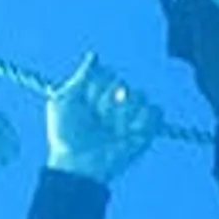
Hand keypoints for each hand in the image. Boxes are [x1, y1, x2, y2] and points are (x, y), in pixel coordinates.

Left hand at [44, 53, 164, 182]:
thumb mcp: (62, 101)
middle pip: (122, 83)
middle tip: (96, 118)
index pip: (107, 72)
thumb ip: (79, 78)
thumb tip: (95, 55)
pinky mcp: (145, 132)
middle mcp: (116, 102)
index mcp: (98, 92)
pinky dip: (143, 118)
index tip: (84, 102)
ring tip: (112, 129)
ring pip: (140, 95)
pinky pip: (156, 112)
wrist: (76, 164)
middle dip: (106, 101)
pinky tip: (127, 131)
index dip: (96, 85)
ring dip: (123, 112)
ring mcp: (131, 117)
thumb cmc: (64, 135)